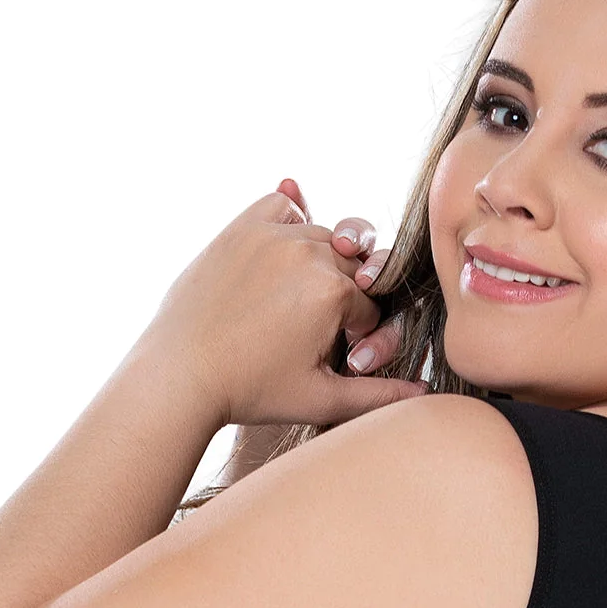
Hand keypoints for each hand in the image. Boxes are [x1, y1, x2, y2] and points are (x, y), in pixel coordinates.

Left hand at [135, 177, 428, 427]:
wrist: (179, 373)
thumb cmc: (250, 390)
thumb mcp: (322, 399)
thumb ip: (379, 394)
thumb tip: (426, 395)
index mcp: (334, 291)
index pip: (371, 308)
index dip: (359, 337)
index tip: (336, 358)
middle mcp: (307, 252)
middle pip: (351, 270)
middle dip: (342, 300)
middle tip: (315, 333)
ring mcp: (272, 235)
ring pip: (323, 240)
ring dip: (320, 266)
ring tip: (296, 304)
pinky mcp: (240, 228)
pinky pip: (281, 208)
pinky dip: (290, 223)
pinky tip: (284, 254)